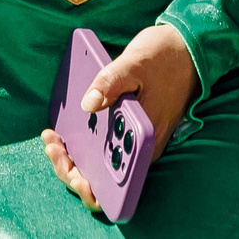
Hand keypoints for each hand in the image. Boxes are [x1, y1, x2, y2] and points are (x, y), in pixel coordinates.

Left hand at [41, 22, 198, 210]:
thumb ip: (110, 83)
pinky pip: (105, 151)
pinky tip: (66, 132)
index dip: (85, 185)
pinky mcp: (132, 134)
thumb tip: (87, 105)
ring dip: (74, 159)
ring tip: (53, 138)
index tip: (67, 163)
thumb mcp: (135, 63)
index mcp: (144, 143)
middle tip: (51, 144)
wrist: (188, 48)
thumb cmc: (163, 57)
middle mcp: (141, 152)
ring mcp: (136, 144)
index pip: (112, 189)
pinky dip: (83, 147)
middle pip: (101, 181)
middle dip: (70, 168)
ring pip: (101, 168)